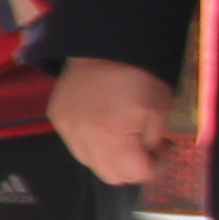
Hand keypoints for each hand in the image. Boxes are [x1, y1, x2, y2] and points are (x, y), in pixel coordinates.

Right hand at [54, 54, 190, 189]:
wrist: (106, 43)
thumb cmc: (141, 77)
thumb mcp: (161, 112)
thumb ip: (153, 143)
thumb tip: (148, 156)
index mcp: (111, 138)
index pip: (134, 175)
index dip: (153, 167)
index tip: (162, 152)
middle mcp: (82, 138)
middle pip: (108, 175)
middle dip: (129, 167)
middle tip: (143, 148)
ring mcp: (65, 128)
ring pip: (89, 162)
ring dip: (108, 156)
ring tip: (121, 135)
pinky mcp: (56, 117)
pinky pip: (75, 143)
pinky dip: (90, 141)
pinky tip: (101, 123)